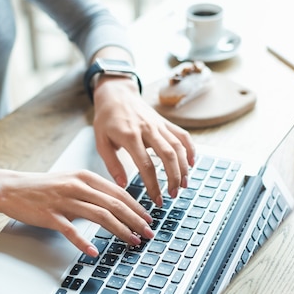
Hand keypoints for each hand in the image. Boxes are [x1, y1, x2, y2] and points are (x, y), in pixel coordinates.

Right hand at [0, 169, 154, 255]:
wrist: (12, 188)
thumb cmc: (43, 187)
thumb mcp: (72, 181)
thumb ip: (93, 191)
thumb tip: (117, 204)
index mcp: (85, 177)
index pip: (119, 193)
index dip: (137, 207)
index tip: (149, 219)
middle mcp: (78, 186)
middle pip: (114, 204)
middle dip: (136, 220)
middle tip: (149, 233)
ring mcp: (64, 200)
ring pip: (100, 216)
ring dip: (120, 230)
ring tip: (133, 242)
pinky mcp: (51, 215)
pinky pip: (71, 231)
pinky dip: (84, 242)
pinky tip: (94, 252)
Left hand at [92, 76, 195, 206]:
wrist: (116, 94)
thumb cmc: (106, 120)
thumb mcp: (101, 142)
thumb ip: (112, 164)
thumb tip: (122, 186)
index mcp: (129, 136)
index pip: (146, 165)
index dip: (153, 185)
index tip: (157, 200)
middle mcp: (147, 129)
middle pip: (168, 156)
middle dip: (174, 178)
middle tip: (174, 195)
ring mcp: (159, 124)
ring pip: (178, 147)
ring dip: (184, 167)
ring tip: (184, 185)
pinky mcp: (165, 122)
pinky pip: (182, 135)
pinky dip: (191, 149)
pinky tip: (192, 164)